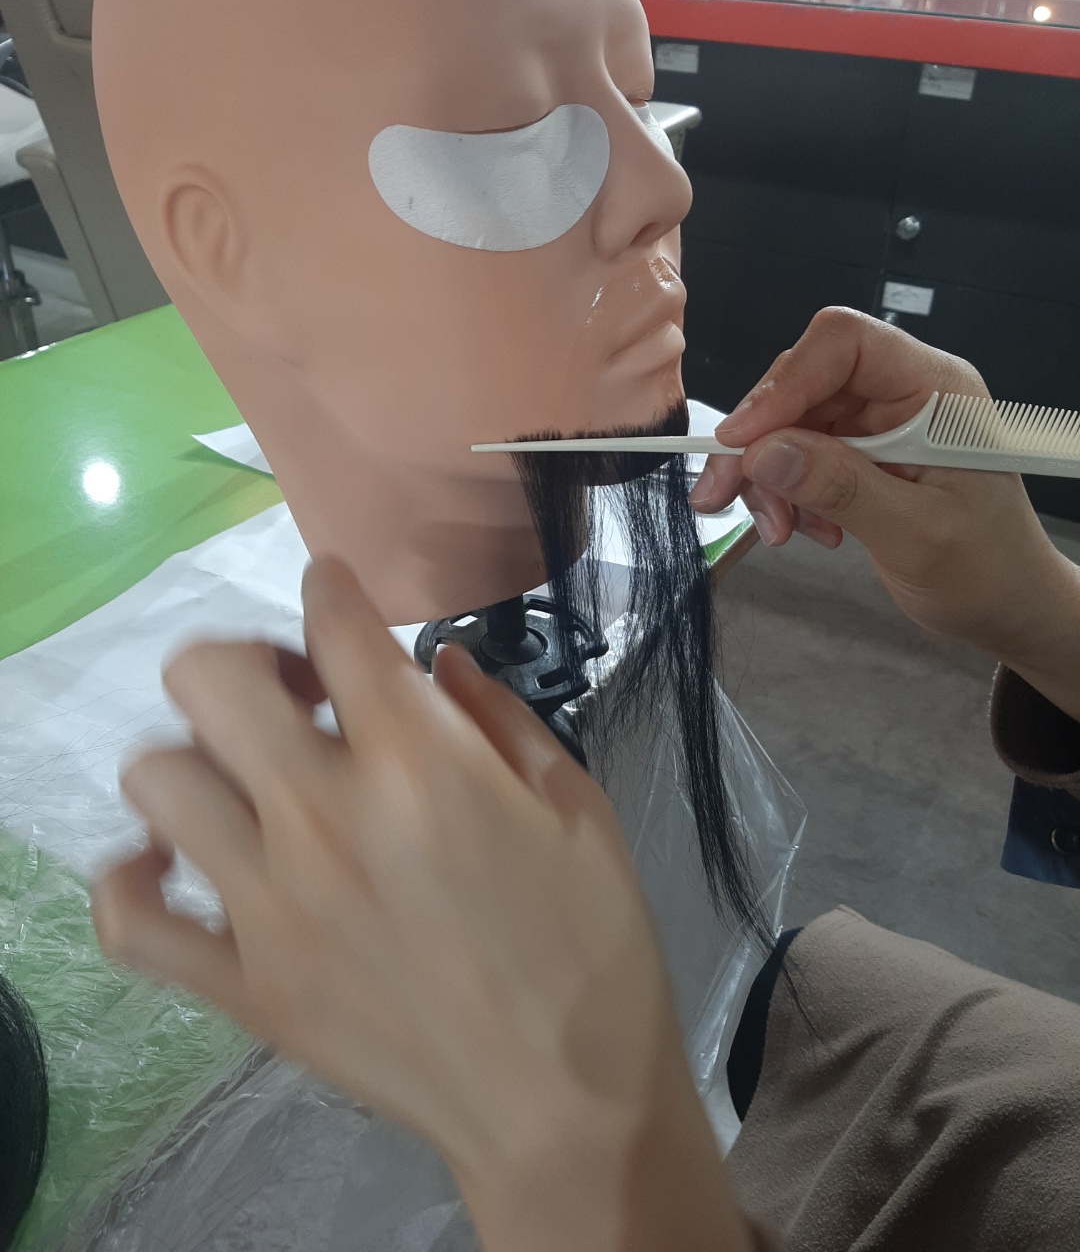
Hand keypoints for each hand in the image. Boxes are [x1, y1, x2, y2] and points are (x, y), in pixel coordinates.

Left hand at [93, 558, 747, 1251]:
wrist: (563, 1104)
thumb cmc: (590, 944)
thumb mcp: (578, 805)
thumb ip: (500, 716)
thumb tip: (433, 662)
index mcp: (418, 760)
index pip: (334, 623)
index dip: (330, 583)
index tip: (332, 586)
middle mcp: (323, 815)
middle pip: (209, 678)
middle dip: (247, 658)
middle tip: (297, 694)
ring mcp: (267, 904)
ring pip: (157, 778)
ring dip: (198, 756)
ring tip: (249, 779)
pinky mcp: (242, 983)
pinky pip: (132, 918)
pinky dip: (133, 877)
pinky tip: (174, 860)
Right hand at [689, 308, 1079, 683]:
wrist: (1006, 607)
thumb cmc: (987, 570)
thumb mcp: (916, 534)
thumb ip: (842, 487)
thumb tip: (766, 453)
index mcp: (936, 388)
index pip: (844, 345)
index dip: (784, 383)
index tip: (740, 440)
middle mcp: (904, 393)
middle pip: (804, 383)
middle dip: (761, 442)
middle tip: (727, 495)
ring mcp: (879, 423)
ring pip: (790, 422)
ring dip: (767, 476)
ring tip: (780, 530)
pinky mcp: (860, 454)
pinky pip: (797, 455)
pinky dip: (783, 493)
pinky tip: (805, 529)